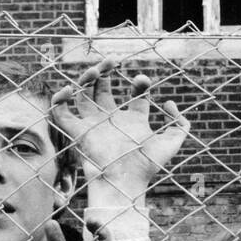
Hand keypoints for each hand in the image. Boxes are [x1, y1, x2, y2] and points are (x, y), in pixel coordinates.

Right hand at [51, 60, 189, 198]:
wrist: (125, 180)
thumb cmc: (148, 164)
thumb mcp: (172, 142)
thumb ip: (180, 123)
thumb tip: (169, 102)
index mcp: (134, 121)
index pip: (136, 96)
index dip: (140, 84)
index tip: (142, 81)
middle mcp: (113, 120)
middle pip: (104, 90)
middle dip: (105, 72)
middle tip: (111, 60)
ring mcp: (94, 125)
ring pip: (83, 95)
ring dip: (86, 79)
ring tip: (94, 70)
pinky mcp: (78, 132)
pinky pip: (61, 112)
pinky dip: (60, 99)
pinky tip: (69, 89)